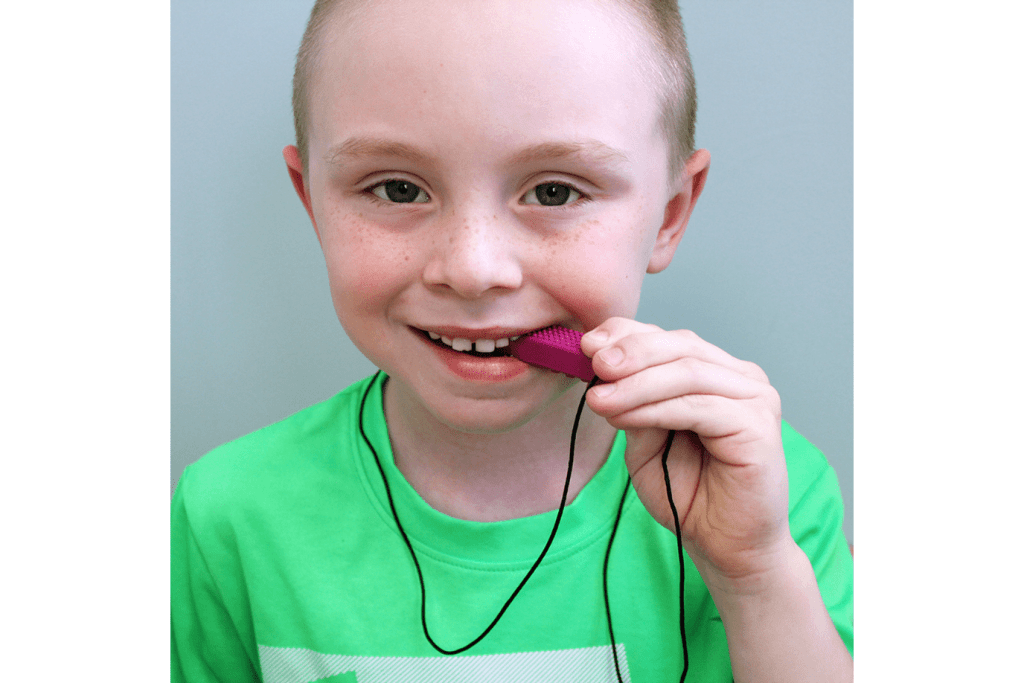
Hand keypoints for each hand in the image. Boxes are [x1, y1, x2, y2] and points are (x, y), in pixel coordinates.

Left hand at [581, 317, 792, 583]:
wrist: (726, 546)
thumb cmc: (690, 493)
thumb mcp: (645, 440)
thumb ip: (633, 404)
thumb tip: (603, 369)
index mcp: (715, 372)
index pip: (668, 339)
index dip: (626, 335)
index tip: (585, 346)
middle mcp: (740, 378)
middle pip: (680, 347)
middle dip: (630, 352)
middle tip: (594, 363)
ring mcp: (755, 399)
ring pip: (687, 373)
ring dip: (636, 384)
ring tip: (599, 398)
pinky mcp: (759, 427)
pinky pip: (699, 407)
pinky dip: (656, 408)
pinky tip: (625, 416)